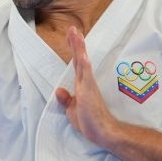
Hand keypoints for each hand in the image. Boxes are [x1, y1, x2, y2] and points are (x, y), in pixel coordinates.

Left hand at [53, 27, 120, 147]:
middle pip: (79, 59)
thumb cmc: (90, 122)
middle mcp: (85, 82)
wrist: (102, 132)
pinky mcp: (89, 92)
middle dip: (76, 44)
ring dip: (79, 49)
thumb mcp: (72, 110)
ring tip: (77, 35)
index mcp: (81, 85)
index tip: (71, 36)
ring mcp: (88, 86)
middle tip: (73, 29)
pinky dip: (85, 66)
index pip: (76, 64)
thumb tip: (59, 90)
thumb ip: (66, 100)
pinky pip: (87, 77)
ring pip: (82, 63)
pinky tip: (84, 56)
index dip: (74, 50)